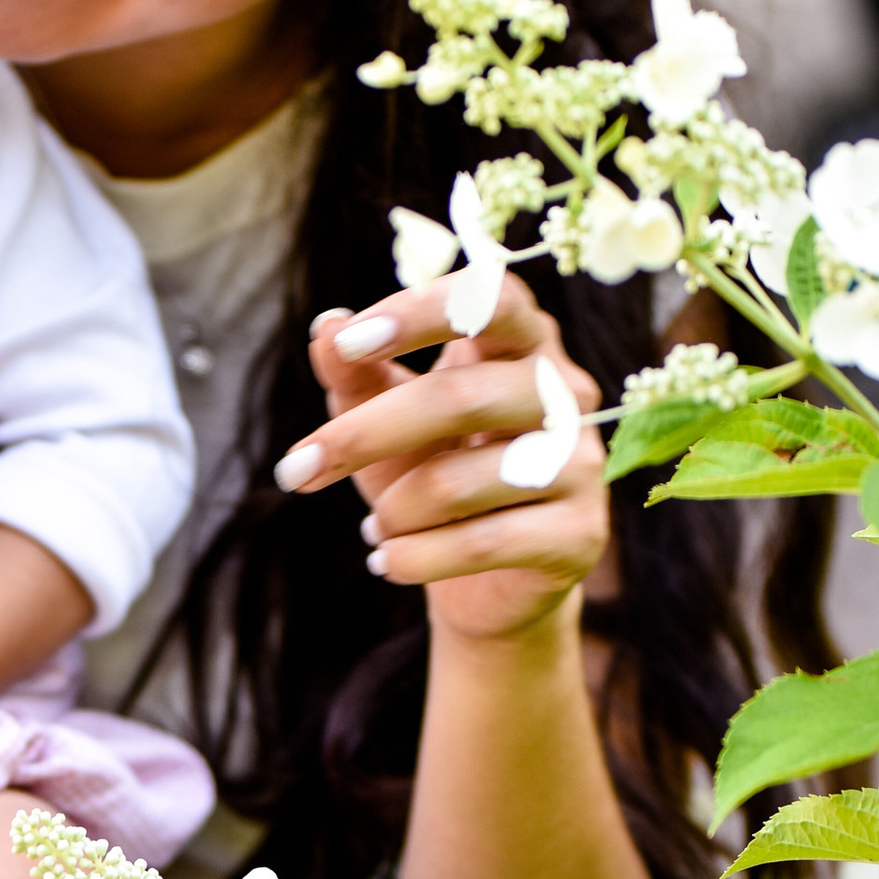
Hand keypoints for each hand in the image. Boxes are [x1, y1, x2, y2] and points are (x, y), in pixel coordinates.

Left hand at [276, 271, 609, 644]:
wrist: (487, 580)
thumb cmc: (431, 477)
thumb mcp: (382, 420)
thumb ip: (355, 374)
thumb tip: (325, 328)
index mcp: (521, 343)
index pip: (490, 298)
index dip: (420, 313)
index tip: (347, 345)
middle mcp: (566, 392)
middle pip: (462, 397)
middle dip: (365, 435)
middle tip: (296, 470)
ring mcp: (581, 463)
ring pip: (461, 481)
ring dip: (393, 510)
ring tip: (376, 528)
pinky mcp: (581, 533)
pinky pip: (482, 543)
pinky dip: (415, 557)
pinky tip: (389, 561)